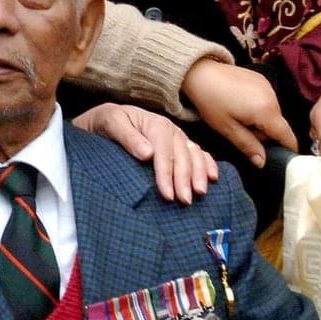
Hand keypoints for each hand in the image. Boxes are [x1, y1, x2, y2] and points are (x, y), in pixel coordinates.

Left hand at [72, 103, 217, 204]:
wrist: (107, 118)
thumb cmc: (107, 122)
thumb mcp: (110, 123)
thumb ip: (127, 136)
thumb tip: (147, 153)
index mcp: (154, 124)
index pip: (164, 150)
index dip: (166, 173)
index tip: (167, 194)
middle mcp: (170, 129)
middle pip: (182, 155)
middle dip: (184, 179)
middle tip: (184, 201)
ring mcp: (177, 137)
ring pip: (194, 154)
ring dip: (199, 174)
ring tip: (199, 193)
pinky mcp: (180, 145)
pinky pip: (199, 153)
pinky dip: (208, 164)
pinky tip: (213, 177)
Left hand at [181, 59, 295, 166]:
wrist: (199, 73)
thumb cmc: (210, 101)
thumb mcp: (227, 129)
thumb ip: (248, 146)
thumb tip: (262, 162)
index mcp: (266, 111)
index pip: (288, 136)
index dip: (287, 149)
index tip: (282, 158)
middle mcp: (272, 96)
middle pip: (278, 125)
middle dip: (265, 134)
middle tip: (241, 131)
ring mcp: (268, 86)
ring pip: (273, 113)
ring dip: (260, 120)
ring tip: (237, 116)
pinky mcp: (261, 79)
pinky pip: (267, 100)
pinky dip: (257, 107)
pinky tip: (239, 104)